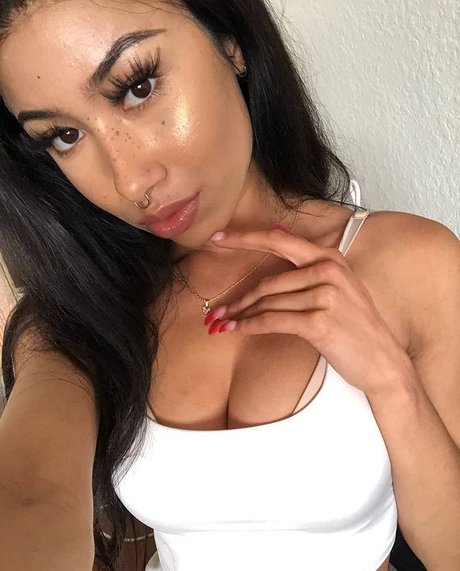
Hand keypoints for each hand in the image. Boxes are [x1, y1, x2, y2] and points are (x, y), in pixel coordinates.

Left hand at [205, 225, 412, 395]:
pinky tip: (236, 330)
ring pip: (268, 303)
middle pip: (268, 281)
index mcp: (329, 257)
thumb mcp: (339, 287)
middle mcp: (327, 270)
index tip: (217, 238)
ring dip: (241, 315)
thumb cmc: (356, 326)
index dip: (244, 238)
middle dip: (238, 297)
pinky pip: (272, 320)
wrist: (383, 361)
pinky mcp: (319, 321)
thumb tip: (276, 233)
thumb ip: (309, 267)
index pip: (278, 239)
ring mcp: (325, 295)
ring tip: (223, 323)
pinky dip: (250, 326)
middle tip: (216, 309)